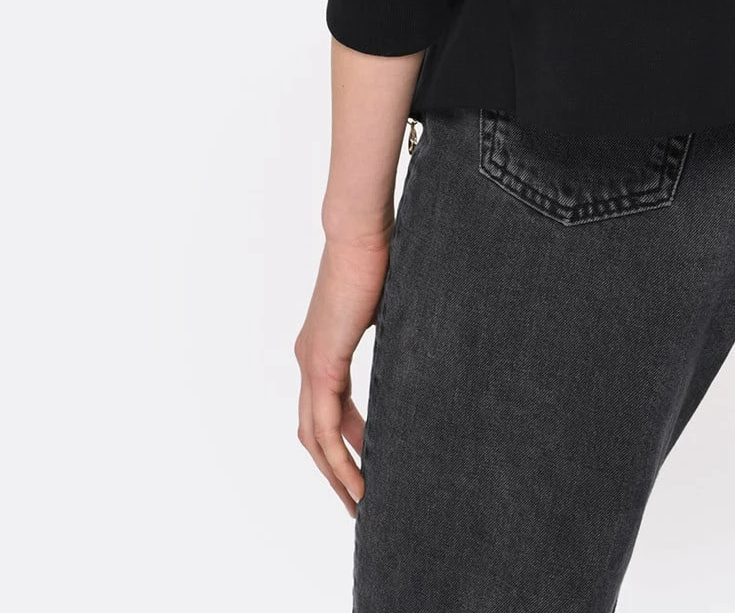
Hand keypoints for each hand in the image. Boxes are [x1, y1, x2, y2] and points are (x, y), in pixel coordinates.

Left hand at [295, 229, 390, 513]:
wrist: (361, 229)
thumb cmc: (379, 255)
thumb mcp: (391, 307)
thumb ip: (397, 332)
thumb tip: (424, 343)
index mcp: (323, 347)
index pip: (330, 409)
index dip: (348, 442)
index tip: (370, 466)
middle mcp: (310, 359)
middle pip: (314, 433)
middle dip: (335, 471)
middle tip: (360, 502)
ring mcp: (311, 363)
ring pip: (315, 437)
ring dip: (335, 474)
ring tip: (360, 504)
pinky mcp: (321, 363)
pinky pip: (325, 426)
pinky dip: (339, 457)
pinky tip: (358, 480)